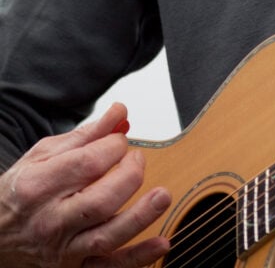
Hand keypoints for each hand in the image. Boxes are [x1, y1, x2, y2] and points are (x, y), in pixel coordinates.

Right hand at [0, 102, 170, 267]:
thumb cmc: (20, 191)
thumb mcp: (43, 155)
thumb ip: (85, 135)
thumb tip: (120, 112)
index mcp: (40, 186)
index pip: (88, 164)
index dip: (114, 146)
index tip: (119, 140)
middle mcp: (51, 220)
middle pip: (101, 200)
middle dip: (130, 175)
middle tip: (137, 159)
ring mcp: (63, 249)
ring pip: (107, 237)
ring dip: (141, 217)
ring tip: (162, 196)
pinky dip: (137, 258)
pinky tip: (161, 242)